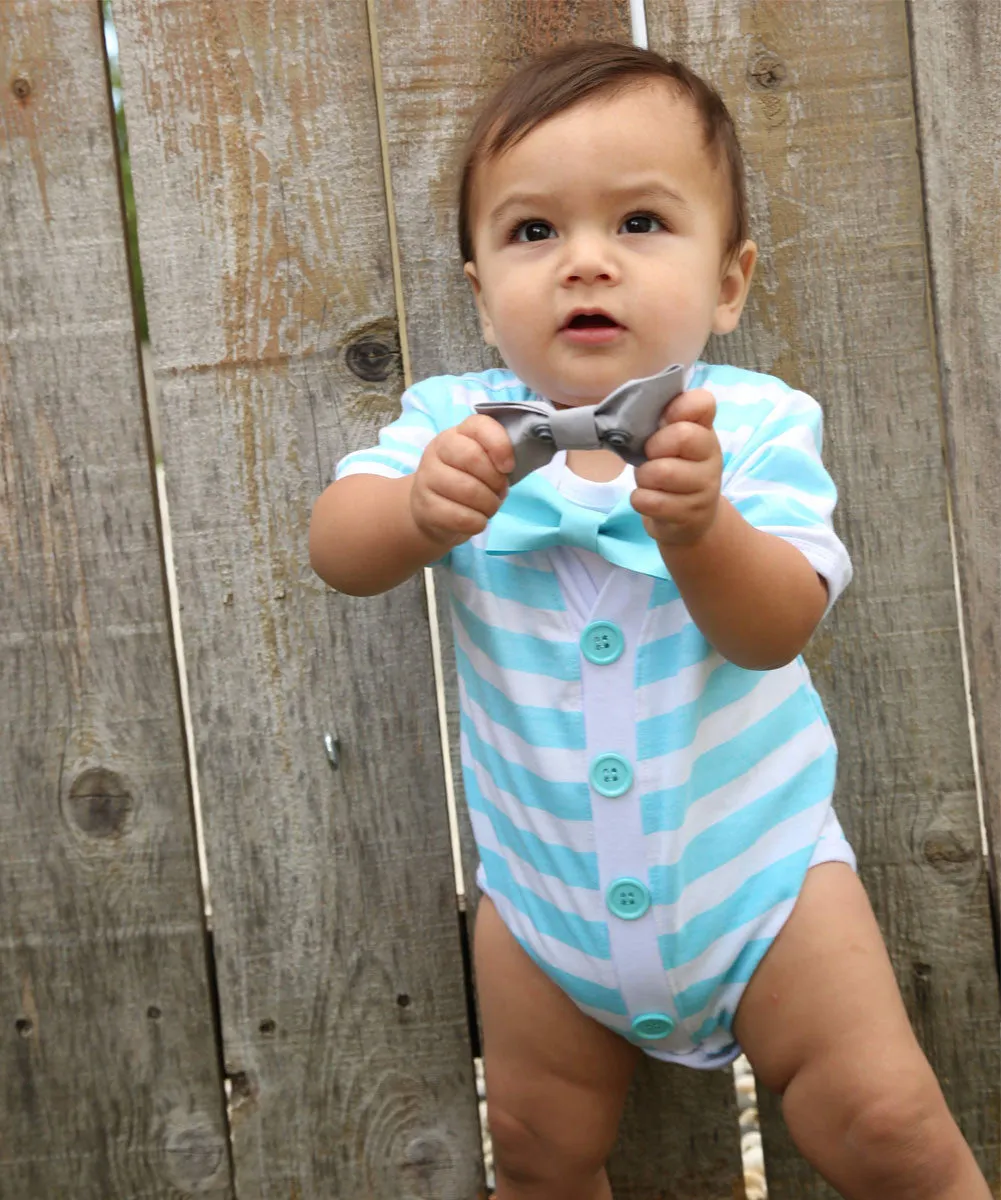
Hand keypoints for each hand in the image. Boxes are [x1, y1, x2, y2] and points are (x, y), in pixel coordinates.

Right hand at [410, 414, 513, 546]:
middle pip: (473, 457)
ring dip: (489, 504)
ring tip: (489, 507)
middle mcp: (437, 451)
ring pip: (468, 490)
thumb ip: (497, 457)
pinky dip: (477, 522)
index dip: (500, 445)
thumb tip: (509, 466)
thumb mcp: (482, 464)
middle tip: (499, 492)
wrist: (432, 510)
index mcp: (456, 434)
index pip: (479, 426)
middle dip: (495, 480)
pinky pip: (460, 516)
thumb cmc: (466, 482)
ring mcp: (427, 478)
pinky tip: (477, 520)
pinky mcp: (425, 506)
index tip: (508, 467)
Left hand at [632, 388, 721, 545]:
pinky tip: (650, 499)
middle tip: (652, 457)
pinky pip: (649, 501)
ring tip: (650, 481)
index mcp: (705, 431)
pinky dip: (640, 500)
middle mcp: (712, 457)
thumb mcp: (672, 444)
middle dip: (654, 447)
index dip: (679, 407)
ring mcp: (704, 488)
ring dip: (643, 477)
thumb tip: (636, 403)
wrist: (690, 521)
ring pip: (660, 472)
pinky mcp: (689, 515)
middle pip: (681, 436)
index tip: (666, 419)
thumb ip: (663, 421)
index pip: (703, 403)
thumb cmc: (674, 471)